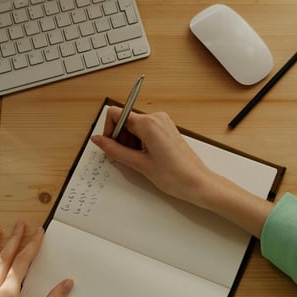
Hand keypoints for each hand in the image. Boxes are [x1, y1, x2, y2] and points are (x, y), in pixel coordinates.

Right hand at [91, 108, 214, 205]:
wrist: (198, 183)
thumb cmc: (175, 175)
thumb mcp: (139, 164)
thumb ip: (114, 150)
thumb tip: (99, 140)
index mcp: (148, 123)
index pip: (116, 113)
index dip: (109, 130)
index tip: (110, 145)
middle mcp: (156, 118)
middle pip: (124, 120)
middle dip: (120, 139)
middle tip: (128, 158)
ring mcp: (162, 122)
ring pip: (134, 127)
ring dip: (130, 142)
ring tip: (140, 160)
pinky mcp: (166, 129)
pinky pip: (144, 131)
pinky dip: (140, 143)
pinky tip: (147, 157)